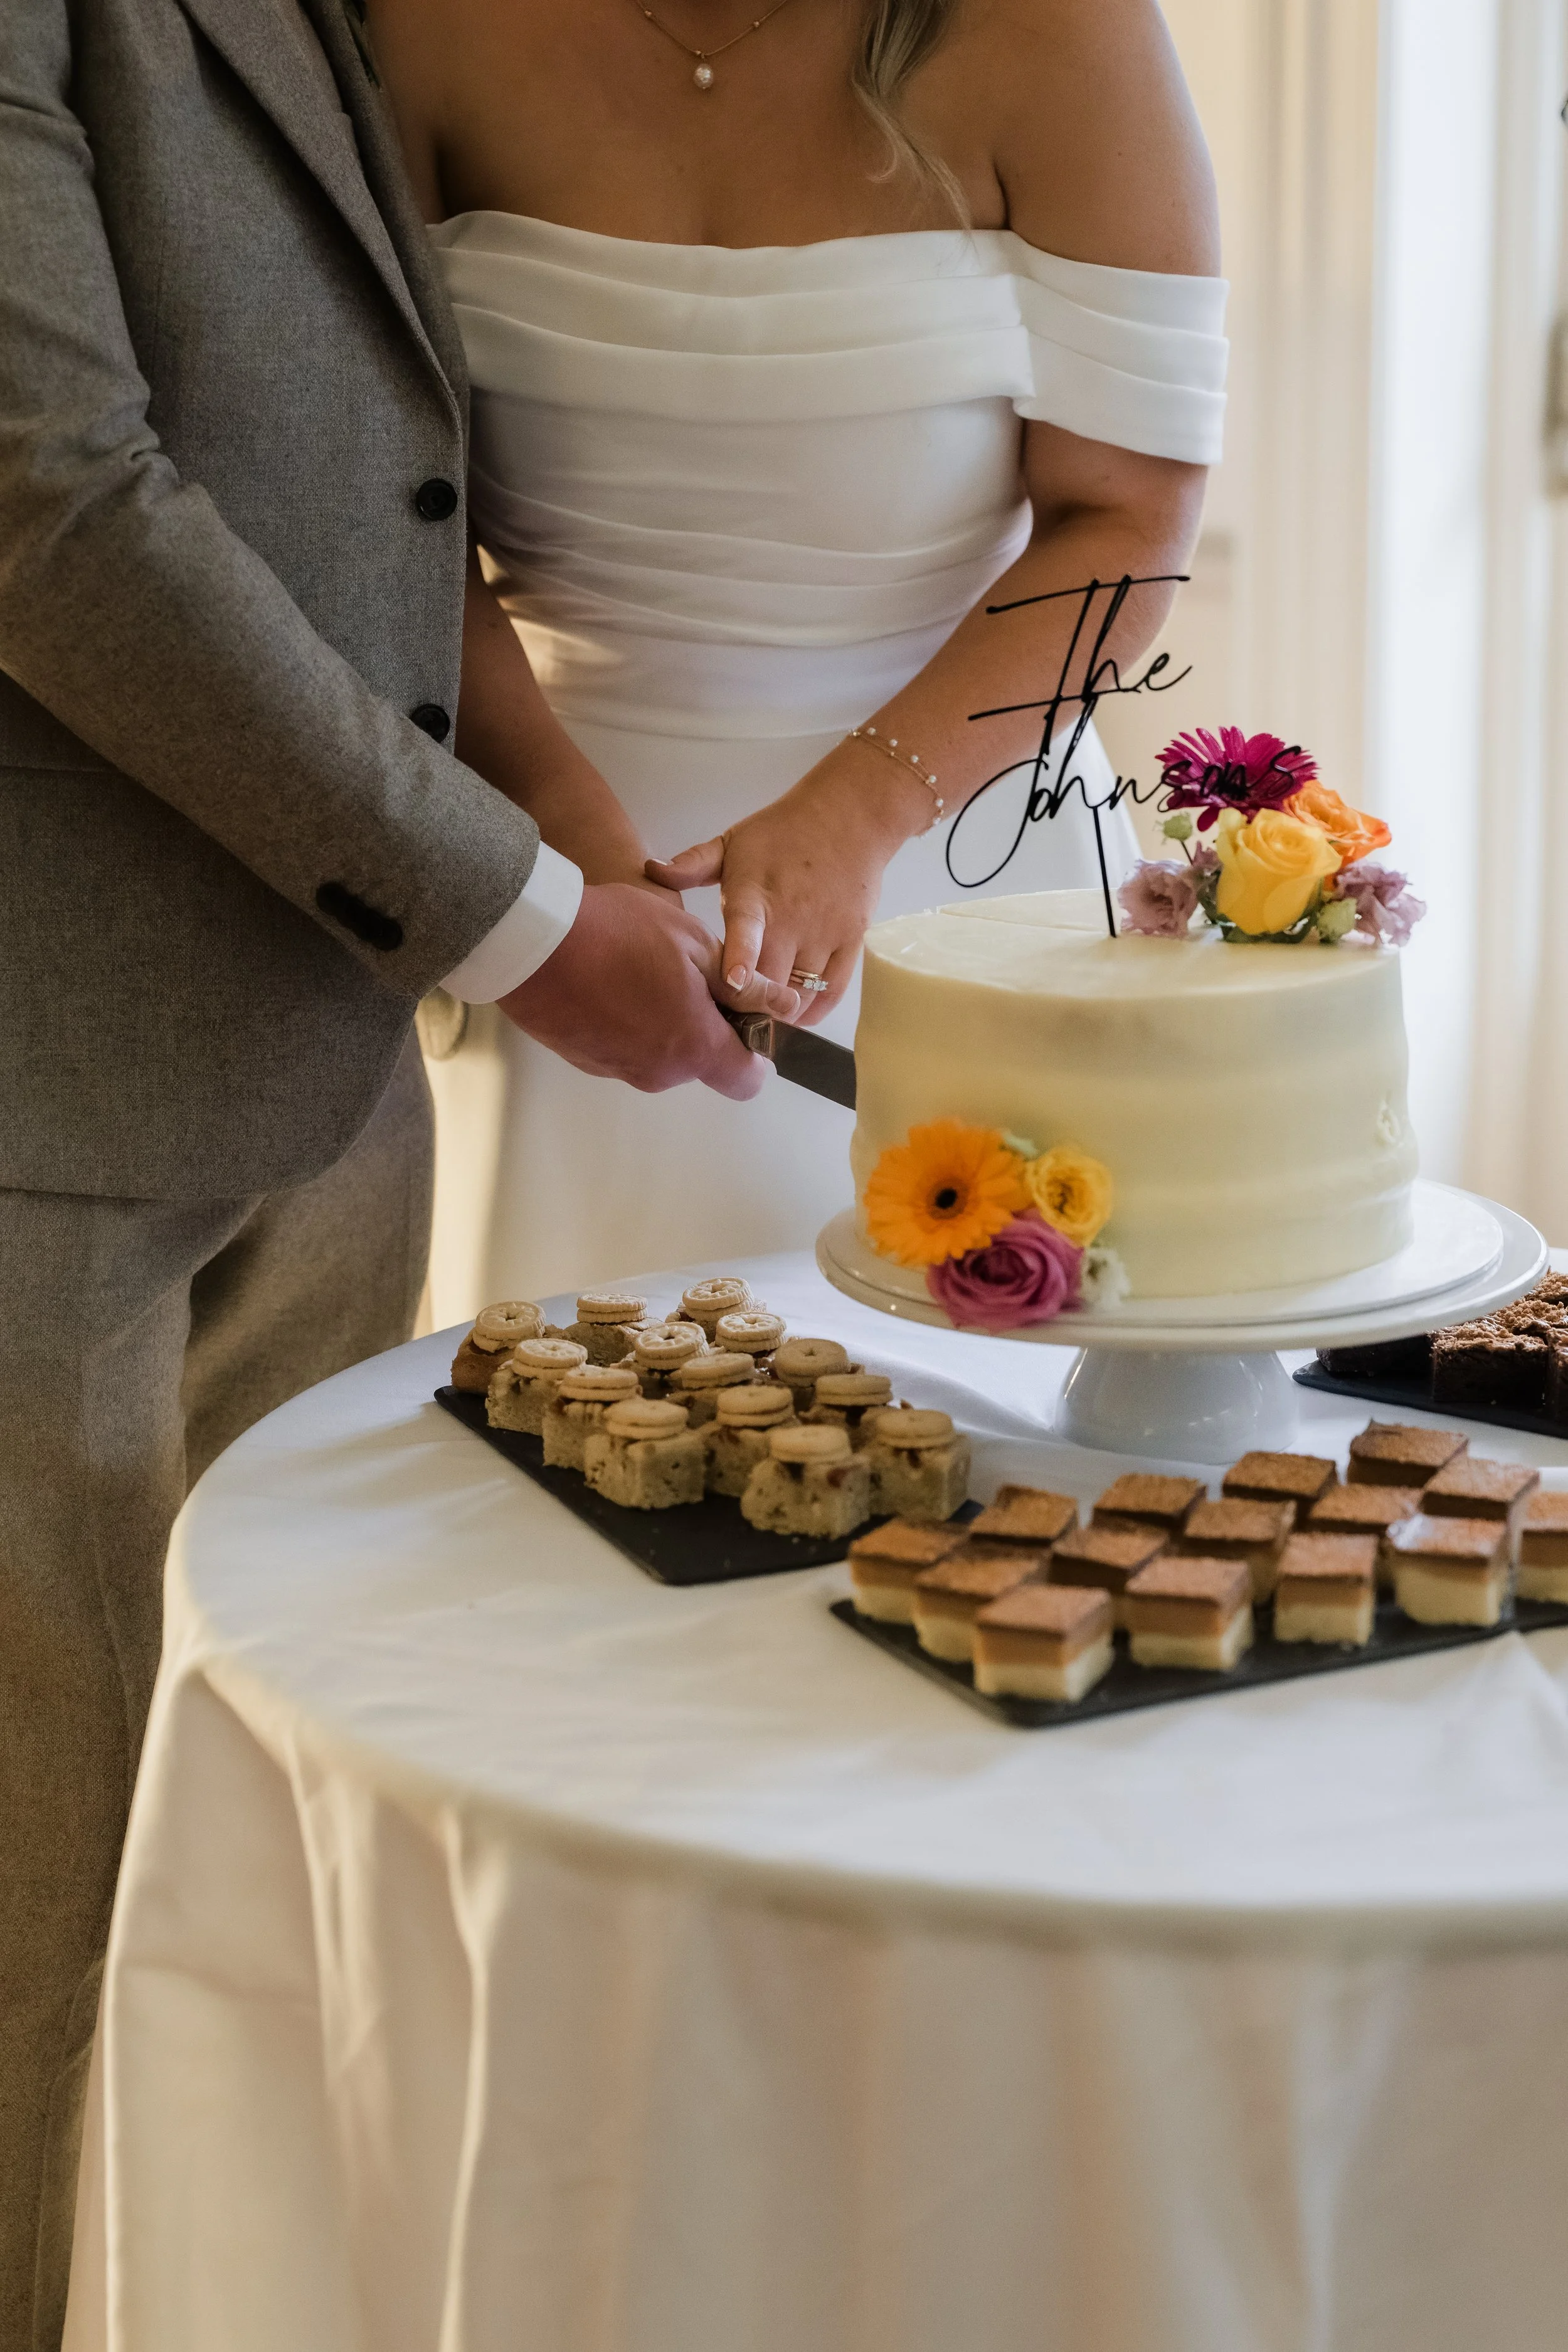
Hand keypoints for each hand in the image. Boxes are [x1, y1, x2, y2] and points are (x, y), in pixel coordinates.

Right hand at [497, 883, 796, 1100]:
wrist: (532, 940)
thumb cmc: (616, 933)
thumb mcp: (693, 944)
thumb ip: (742, 986)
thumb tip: (785, 1006)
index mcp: (695, 1045)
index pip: (746, 1080)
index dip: (753, 1052)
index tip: (743, 1019)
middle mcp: (659, 1071)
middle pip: (699, 1061)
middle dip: (701, 1023)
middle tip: (683, 970)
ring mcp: (619, 1069)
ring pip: (659, 1052)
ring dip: (660, 1018)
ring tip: (638, 967)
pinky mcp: (585, 1061)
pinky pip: (622, 1047)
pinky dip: (624, 1021)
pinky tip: (608, 980)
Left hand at [645, 750, 924, 1025]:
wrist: (847, 817)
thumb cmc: (781, 833)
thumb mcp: (733, 842)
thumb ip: (692, 863)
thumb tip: (650, 868)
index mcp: (755, 895)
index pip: (747, 929)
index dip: (741, 958)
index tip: (734, 982)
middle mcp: (792, 917)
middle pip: (770, 981)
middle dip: (748, 1006)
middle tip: (728, 1020)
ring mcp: (824, 932)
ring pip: (800, 993)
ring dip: (778, 1012)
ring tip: (758, 1019)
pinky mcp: (850, 941)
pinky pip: (832, 991)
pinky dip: (812, 1011)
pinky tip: (794, 1015)